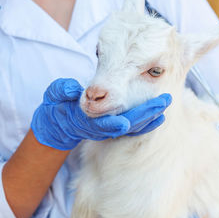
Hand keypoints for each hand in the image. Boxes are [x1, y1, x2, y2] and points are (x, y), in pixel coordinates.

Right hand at [31, 78, 171, 149]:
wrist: (59, 122)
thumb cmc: (58, 105)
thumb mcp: (55, 95)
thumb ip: (61, 90)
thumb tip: (71, 89)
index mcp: (84, 121)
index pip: (100, 125)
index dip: (112, 124)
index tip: (124, 123)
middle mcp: (100, 128)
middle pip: (124, 126)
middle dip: (143, 115)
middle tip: (162, 102)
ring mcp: (109, 128)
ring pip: (133, 127)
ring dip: (149, 117)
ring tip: (164, 103)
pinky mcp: (115, 126)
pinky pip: (134, 127)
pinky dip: (147, 122)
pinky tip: (160, 114)